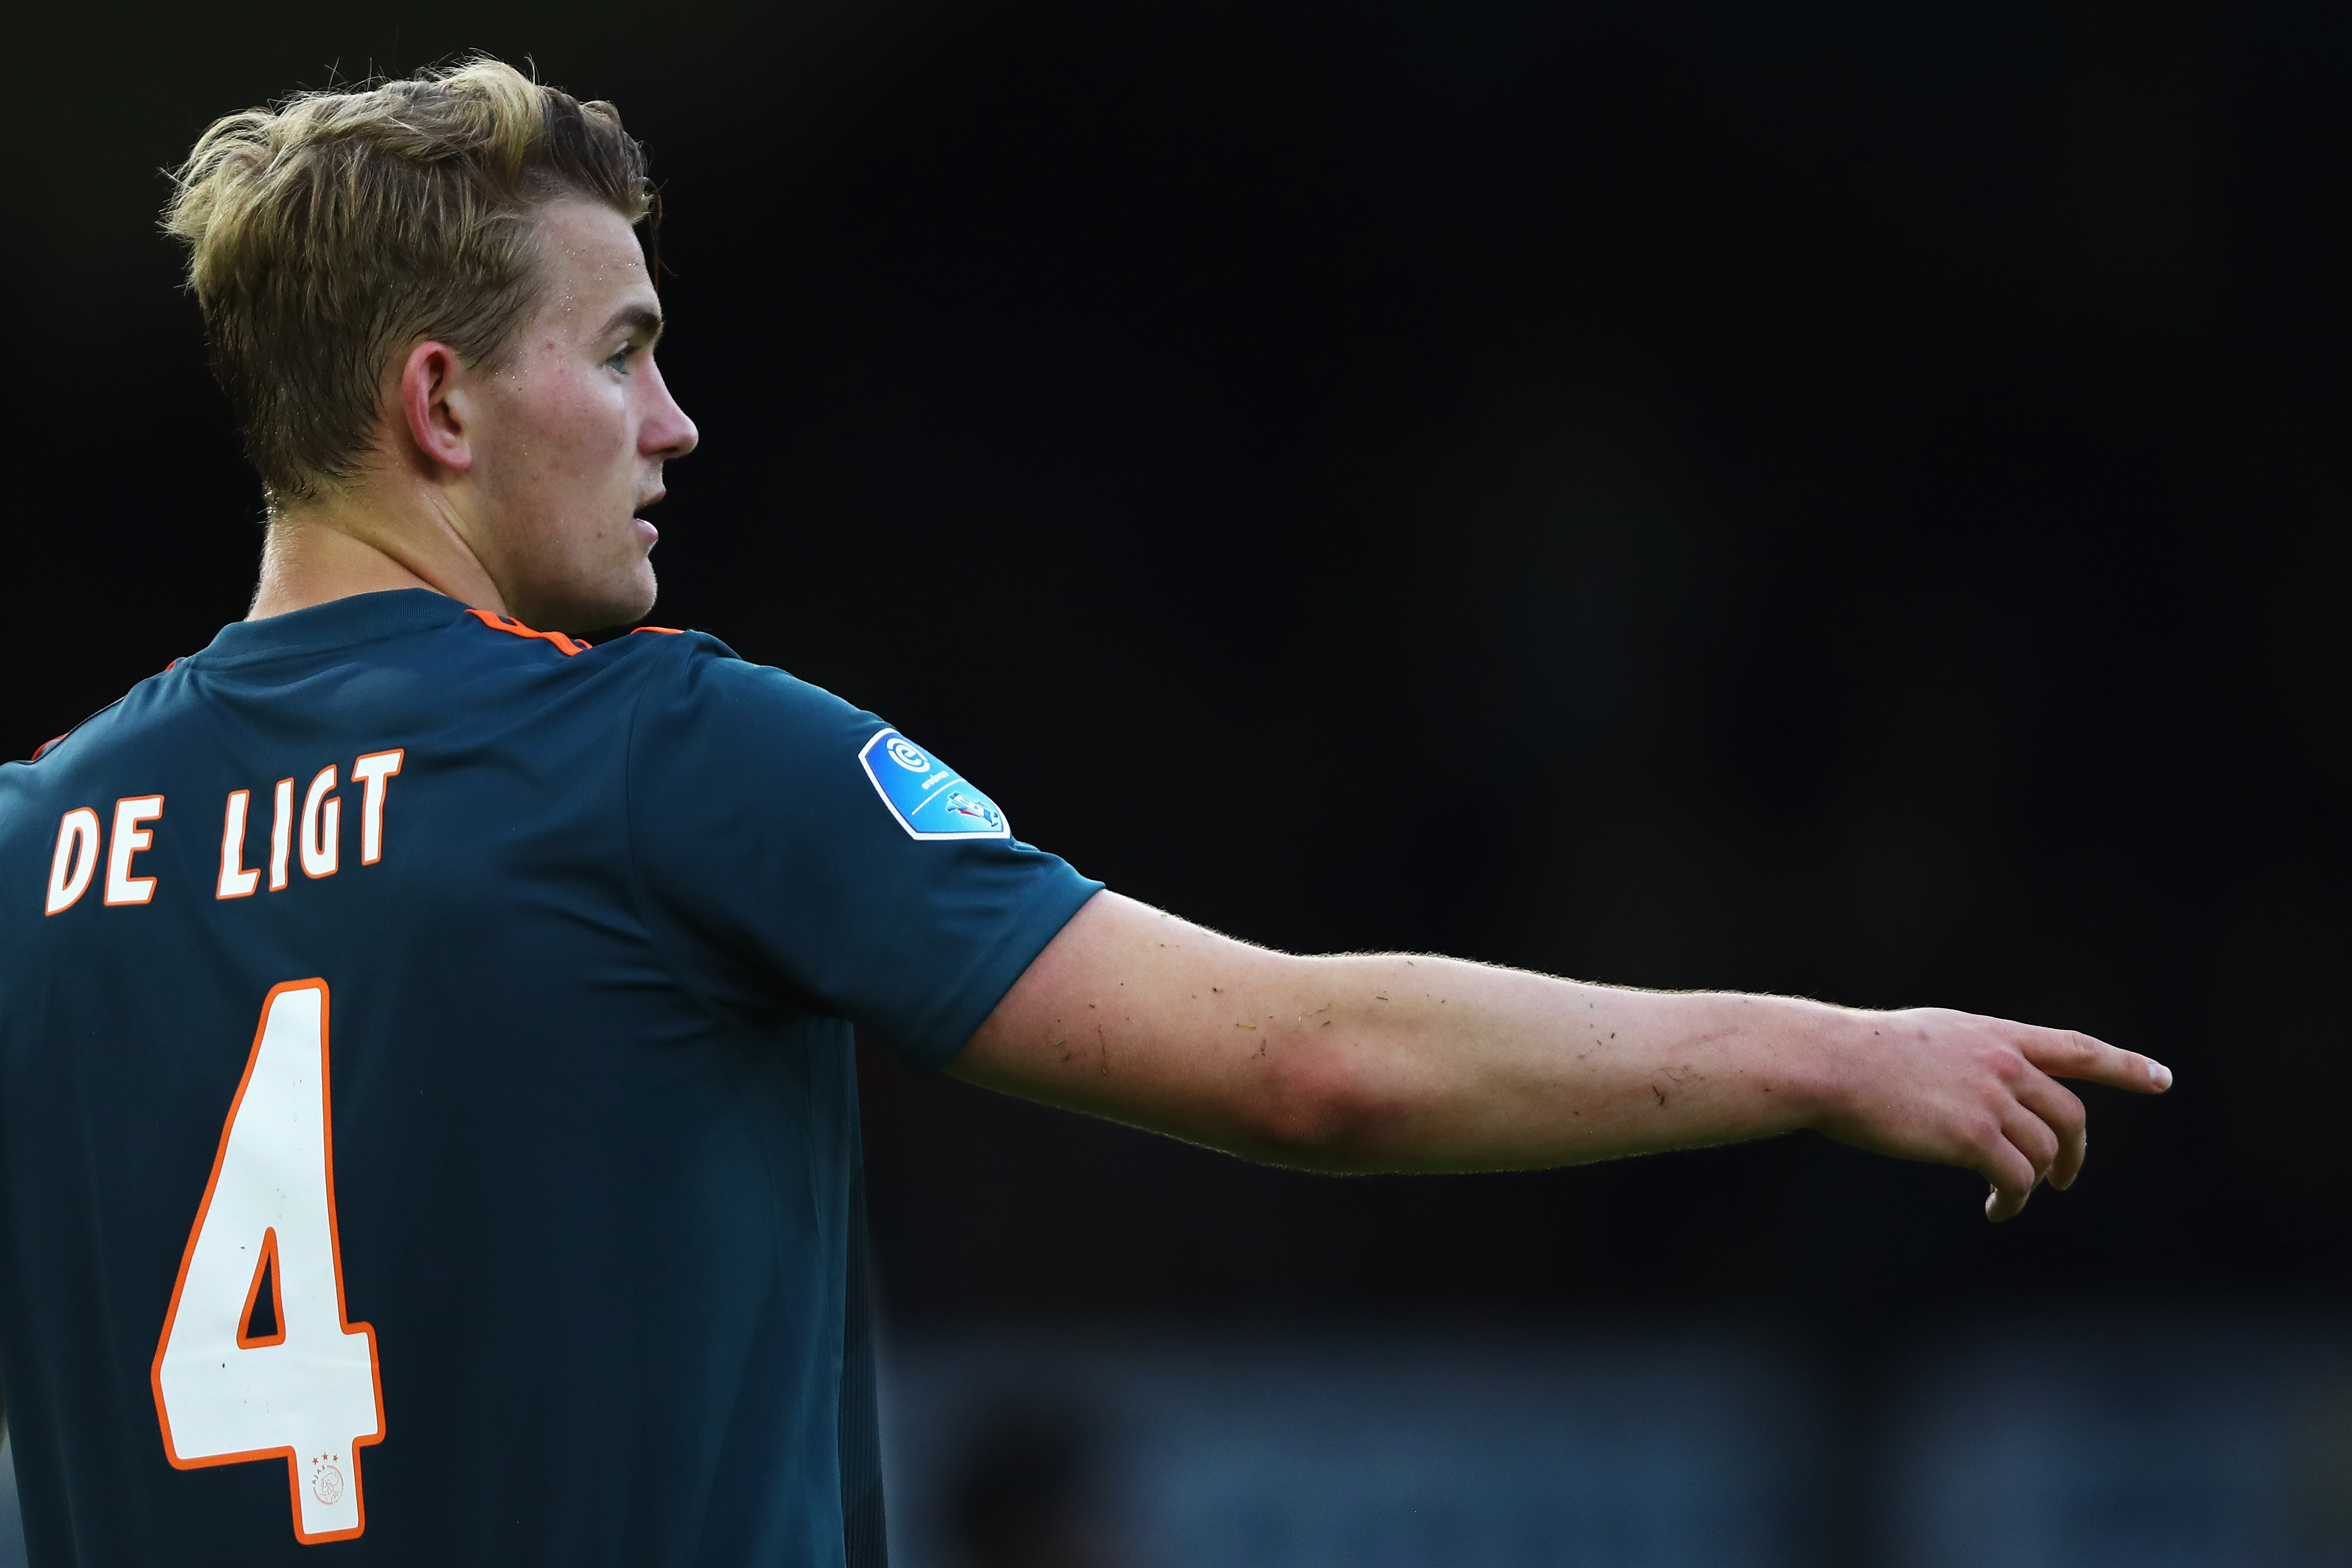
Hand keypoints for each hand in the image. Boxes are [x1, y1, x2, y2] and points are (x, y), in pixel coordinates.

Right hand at [1812, 1007, 2171, 1220]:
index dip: (2124, 1065)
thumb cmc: (1857, 1054)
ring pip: (2042, 1150)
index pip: (2076, 1049)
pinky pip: (2016, 1177)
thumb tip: (1982, 1094)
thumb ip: (1967, 1060)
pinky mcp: (1973, 1136)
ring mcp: (1992, 1098)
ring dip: (2033, 1182)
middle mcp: (2003, 1062)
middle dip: (2073, 1151)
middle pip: (2068, 1114)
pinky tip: (1995, 1209)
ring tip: (2007, 1200)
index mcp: (1993, 1035)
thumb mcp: (1928, 1040)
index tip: (2161, 1079)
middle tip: (2063, 1178)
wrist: (1829, 1063)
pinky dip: (2012, 1200)